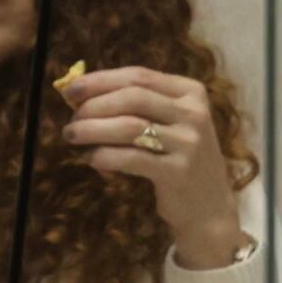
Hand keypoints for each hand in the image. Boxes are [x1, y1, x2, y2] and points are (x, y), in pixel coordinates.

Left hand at [59, 66, 247, 268]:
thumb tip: (81, 93)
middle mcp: (194, 113)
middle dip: (95, 105)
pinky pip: (130, 158)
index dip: (102, 80)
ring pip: (129, 126)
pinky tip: (92, 159)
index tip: (72, 90)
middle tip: (73, 118)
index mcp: (192, 92)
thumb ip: (137, 106)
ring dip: (93, 129)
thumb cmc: (181, 159)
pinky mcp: (178, 172)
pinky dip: (105, 156)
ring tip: (72, 136)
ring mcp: (189, 143)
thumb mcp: (170, 124)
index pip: (140, 76)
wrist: (209, 206)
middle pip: (133, 97)